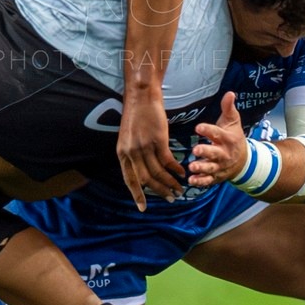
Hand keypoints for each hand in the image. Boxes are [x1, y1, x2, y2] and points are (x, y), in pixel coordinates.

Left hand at [116, 90, 185, 210]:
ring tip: (179, 189)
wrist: (142, 96)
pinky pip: (168, 161)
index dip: (137, 195)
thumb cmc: (136, 115)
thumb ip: (132, 153)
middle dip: (159, 192)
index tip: (143, 208)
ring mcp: (144, 146)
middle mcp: (131, 152)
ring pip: (158, 172)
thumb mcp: (128, 137)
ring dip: (170, 183)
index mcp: (122, 153)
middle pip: (146, 179)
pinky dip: (175, 169)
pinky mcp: (158, 140)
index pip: (129, 180)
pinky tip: (182, 172)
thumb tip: (142, 169)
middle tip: (171, 198)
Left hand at [186, 92, 245, 187]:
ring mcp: (220, 166)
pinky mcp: (216, 176)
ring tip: (192, 167)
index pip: (217, 133)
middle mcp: (224, 153)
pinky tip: (192, 180)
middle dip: (205, 152)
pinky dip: (201, 181)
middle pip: (215, 152)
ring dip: (201, 168)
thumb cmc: (234, 137)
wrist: (244, 161)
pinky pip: (208, 180)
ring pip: (211, 167)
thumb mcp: (233, 122)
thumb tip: (230, 93)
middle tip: (195, 150)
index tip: (198, 127)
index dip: (208, 130)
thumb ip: (228, 108)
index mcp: (228, 138)